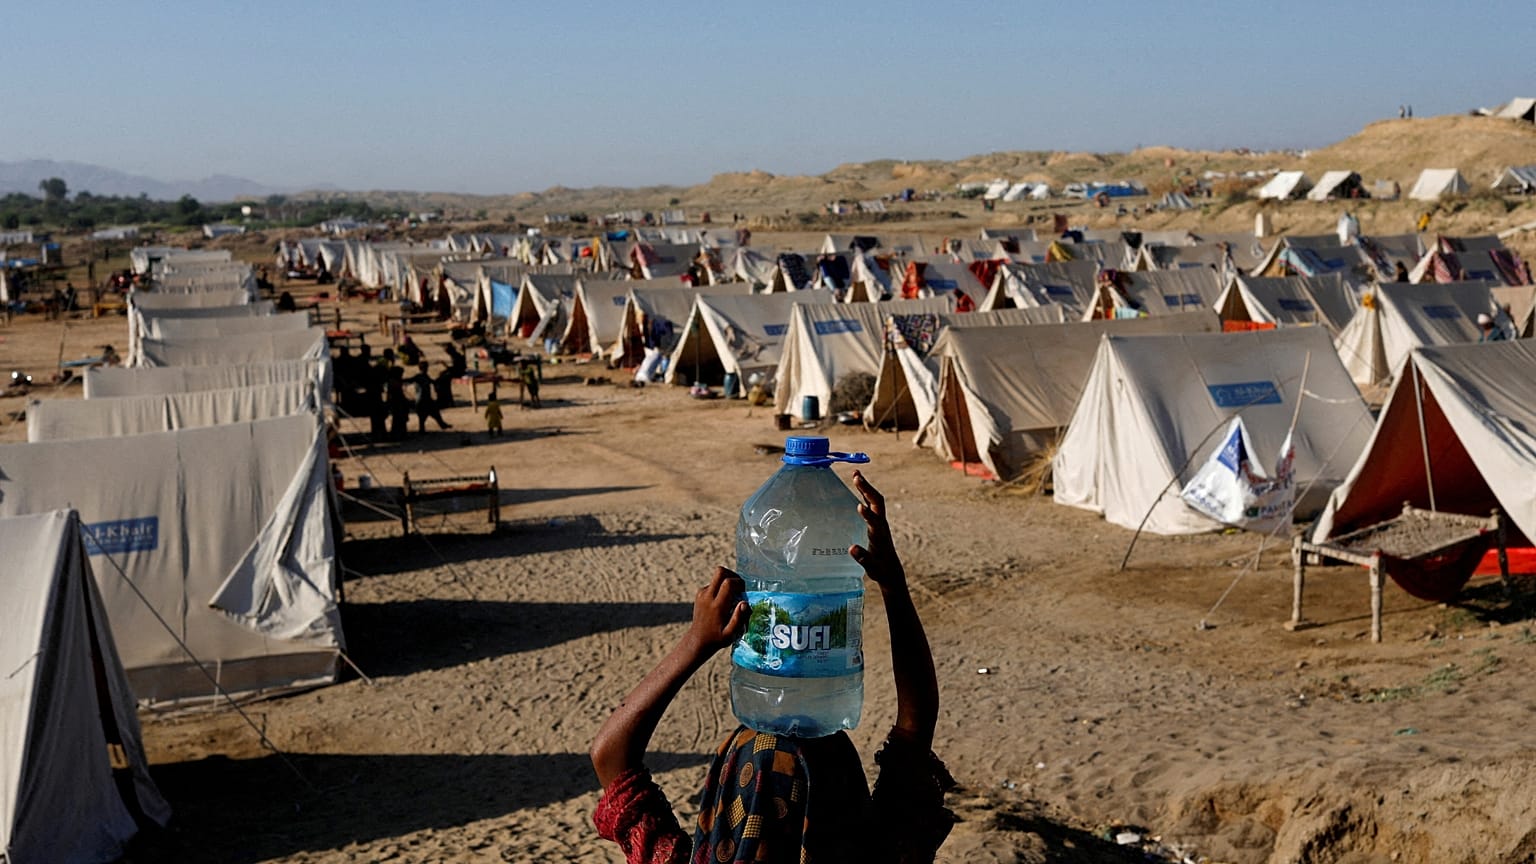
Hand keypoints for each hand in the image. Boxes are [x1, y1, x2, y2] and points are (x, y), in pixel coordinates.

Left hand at [687, 566, 748, 654]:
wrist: (698, 640)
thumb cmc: (717, 638)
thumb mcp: (731, 634)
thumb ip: (738, 619)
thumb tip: (744, 603)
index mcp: (717, 606)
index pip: (728, 583)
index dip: (739, 583)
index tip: (744, 592)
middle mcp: (708, 597)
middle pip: (720, 571)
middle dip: (733, 574)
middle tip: (739, 586)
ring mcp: (702, 594)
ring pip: (717, 576)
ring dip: (727, 581)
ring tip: (733, 595)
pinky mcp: (700, 594)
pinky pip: (713, 583)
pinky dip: (721, 587)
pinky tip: (724, 600)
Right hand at [849, 470, 906, 588]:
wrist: (891, 570)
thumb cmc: (881, 570)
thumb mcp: (872, 568)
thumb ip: (863, 558)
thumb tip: (851, 548)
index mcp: (880, 536)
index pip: (875, 522)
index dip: (868, 515)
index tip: (859, 506)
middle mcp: (881, 526)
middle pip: (877, 503)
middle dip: (867, 489)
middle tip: (856, 476)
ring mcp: (880, 522)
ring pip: (875, 500)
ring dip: (866, 487)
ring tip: (856, 474)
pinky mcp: (876, 522)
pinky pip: (872, 503)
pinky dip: (865, 492)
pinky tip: (858, 484)